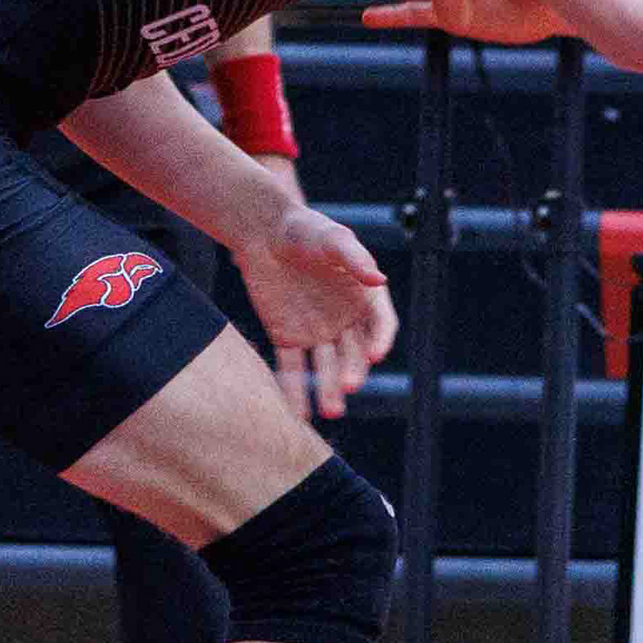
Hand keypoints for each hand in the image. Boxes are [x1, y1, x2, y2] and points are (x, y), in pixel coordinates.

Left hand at [241, 203, 395, 418]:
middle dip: (353, 371)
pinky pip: (293, 368)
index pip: (381, 325)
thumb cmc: (305, 229)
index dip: (380, 341)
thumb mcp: (333, 238)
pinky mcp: (288, 338)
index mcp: (365, 297)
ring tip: (331, 411)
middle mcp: (345, 320)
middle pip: (354, 352)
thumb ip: (355, 259)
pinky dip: (295, 390)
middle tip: (349, 386)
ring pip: (326, 366)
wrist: (262, 232)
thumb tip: (378, 278)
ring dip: (330, 389)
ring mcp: (317, 332)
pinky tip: (299, 413)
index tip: (374, 355)